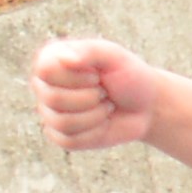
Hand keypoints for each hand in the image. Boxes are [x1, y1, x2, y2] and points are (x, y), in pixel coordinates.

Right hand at [27, 37, 163, 149]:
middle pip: (54, 99)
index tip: (97, 75)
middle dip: (91, 97)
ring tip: (106, 106)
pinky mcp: (61, 136)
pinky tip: (103, 123)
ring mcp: (50, 112)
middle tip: (105, 92)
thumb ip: (90, 52)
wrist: (147, 106)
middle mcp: (44, 86)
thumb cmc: (128, 75)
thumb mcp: (114, 56)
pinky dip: (95, 133)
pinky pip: (69, 141)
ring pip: (62, 122)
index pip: (45, 71)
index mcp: (51, 60)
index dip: (77, 77)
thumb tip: (66, 59)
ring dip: (96, 116)